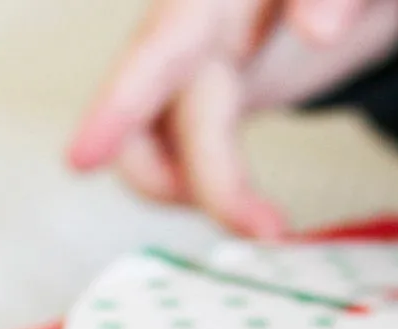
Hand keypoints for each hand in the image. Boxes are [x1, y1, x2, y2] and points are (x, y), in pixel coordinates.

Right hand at [70, 0, 397, 236]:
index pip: (161, 46)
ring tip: (265, 222)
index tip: (80, 161)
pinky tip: (255, 212)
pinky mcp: (214, 99)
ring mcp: (200, 67)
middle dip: (206, 184)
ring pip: (158, 147)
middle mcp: (192, 29)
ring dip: (201, 194)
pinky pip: (189, 155)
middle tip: (270, 230)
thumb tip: (318, 28)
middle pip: (160, 118)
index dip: (117, 104)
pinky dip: (215, 190)